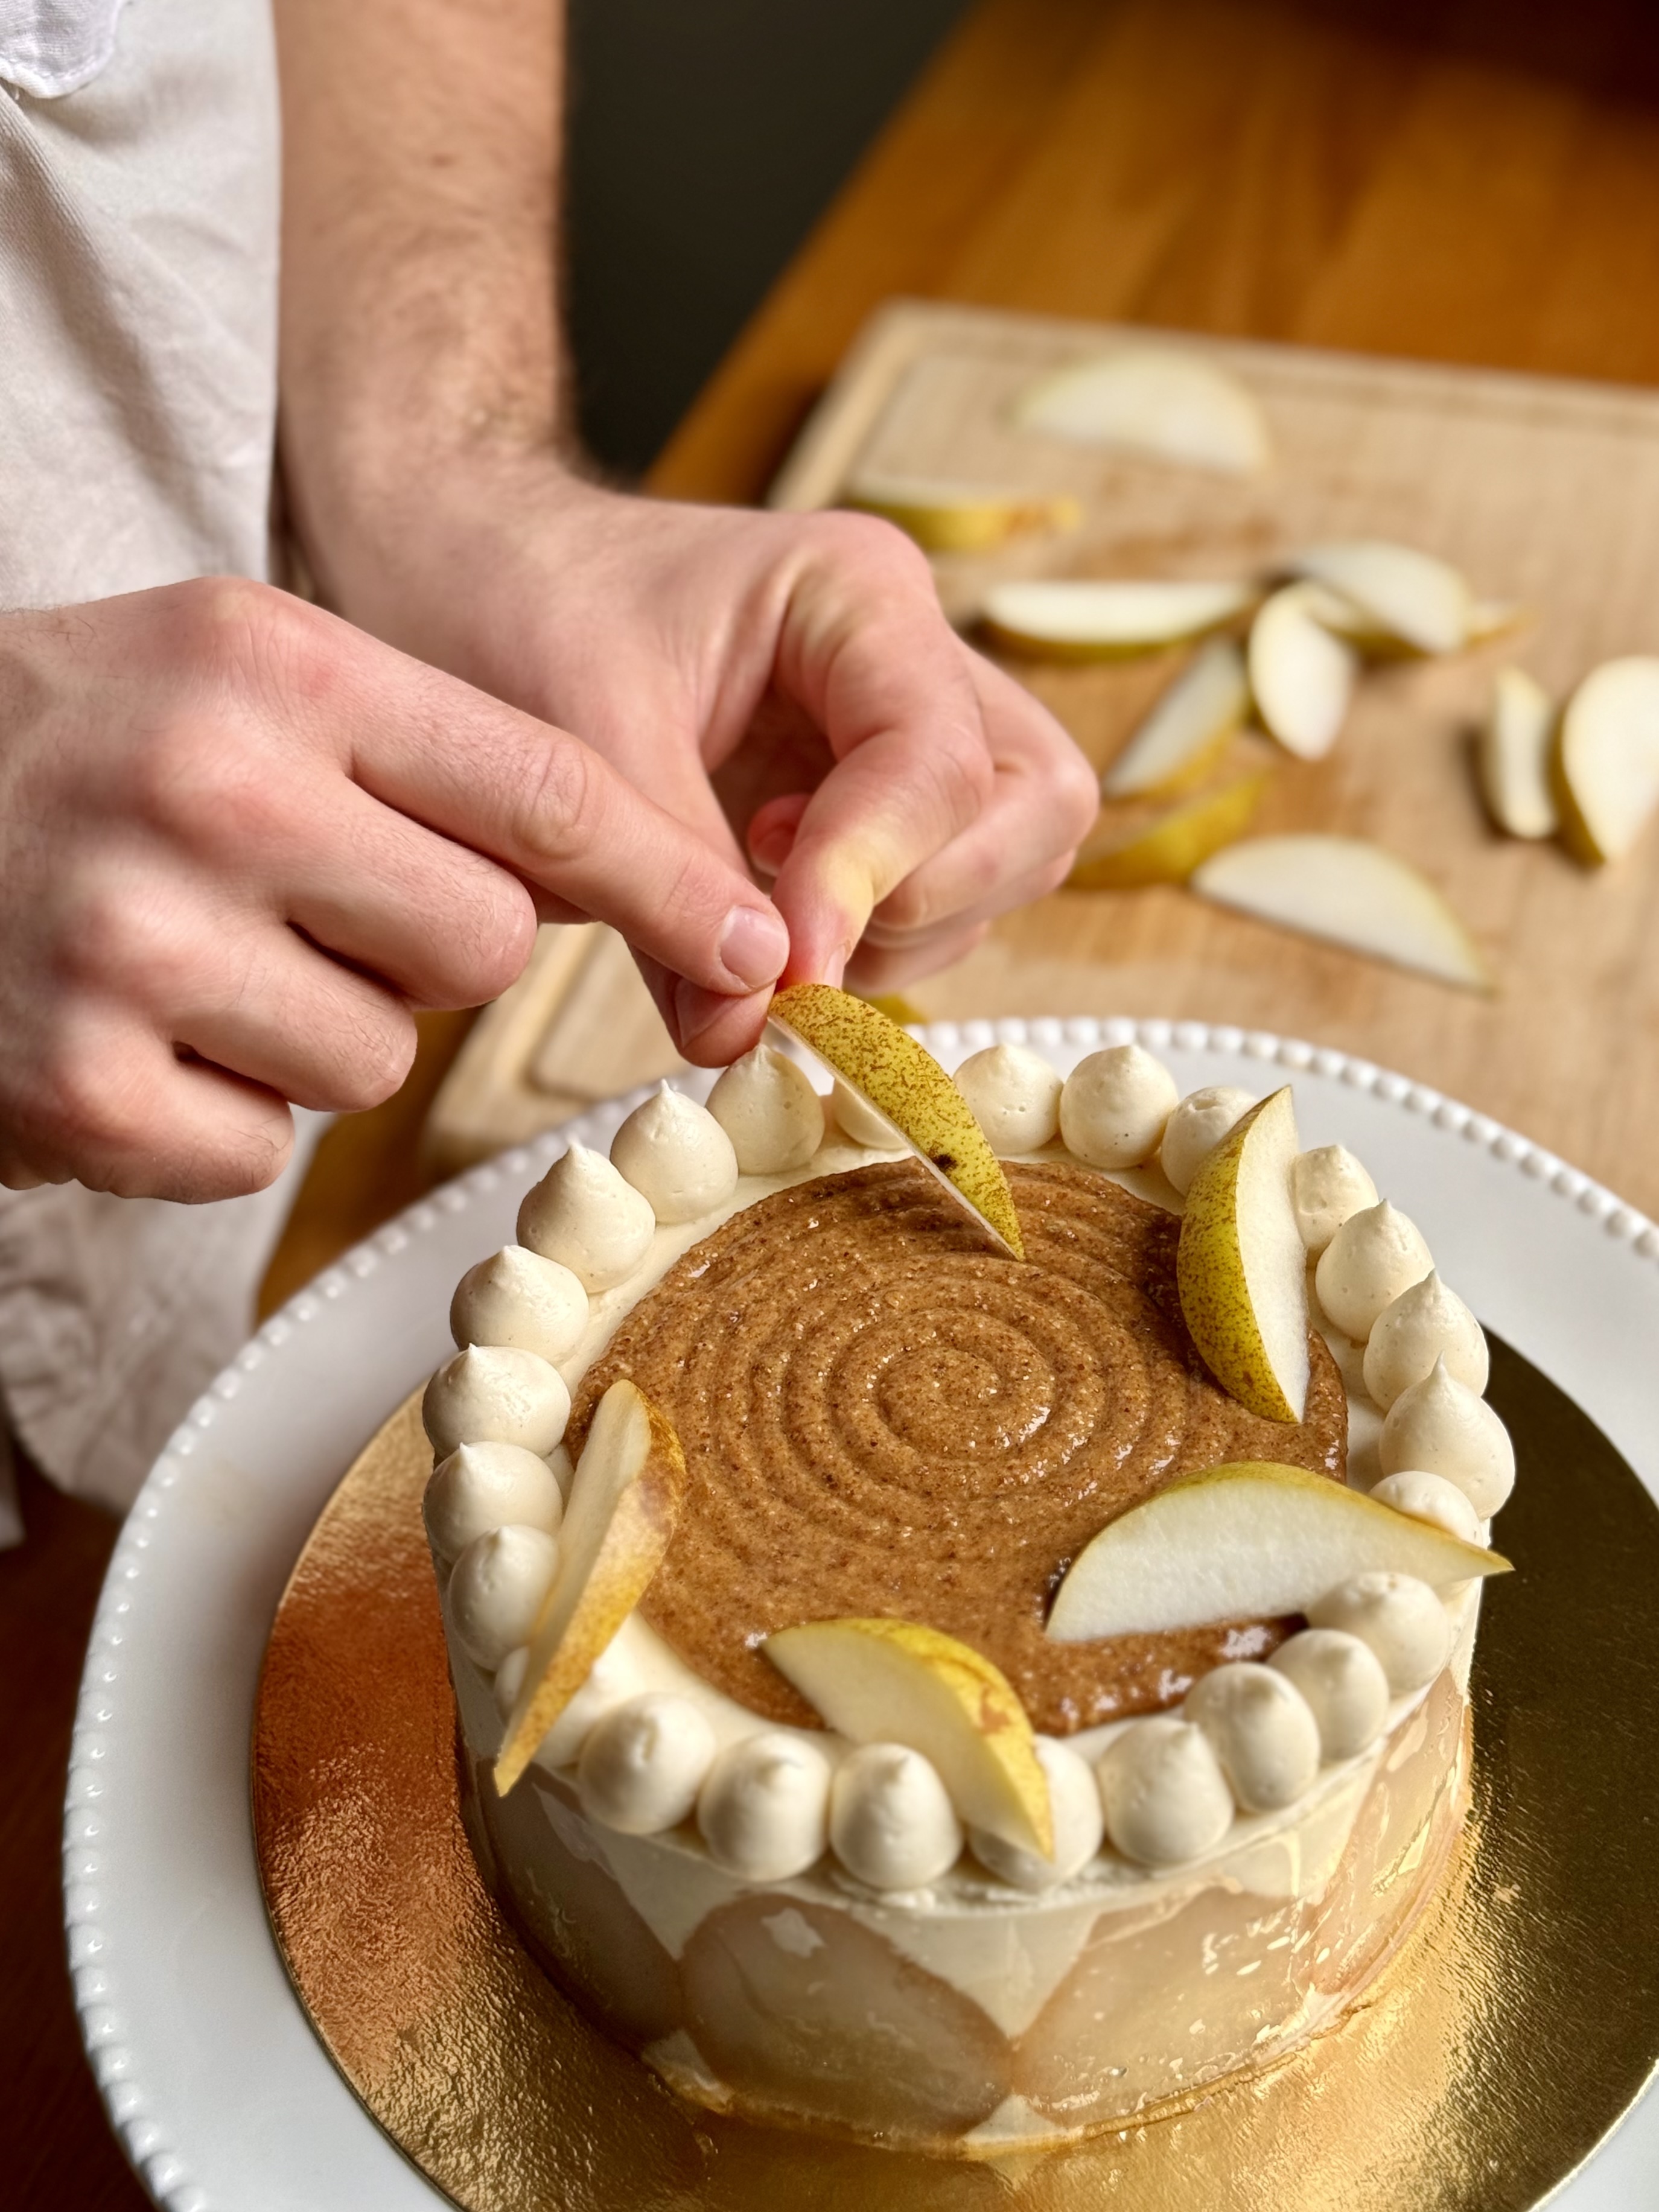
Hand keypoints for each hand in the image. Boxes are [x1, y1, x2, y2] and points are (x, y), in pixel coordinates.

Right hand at [0, 580, 788, 1198]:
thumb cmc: (81, 747)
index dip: (664, 878)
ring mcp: (131, 942)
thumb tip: (634, 883)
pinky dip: (210, 1116)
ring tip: (190, 962)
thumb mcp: (242, 683)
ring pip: (374, 1060)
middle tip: (308, 911)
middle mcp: (207, 789)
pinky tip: (125, 1035)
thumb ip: (422, 762)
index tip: (749, 940)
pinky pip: (259, 1150)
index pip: (539, 787)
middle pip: (480, 944)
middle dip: (426, 951)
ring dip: (310, 1035)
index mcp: (271, 664)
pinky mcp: (78, 1088)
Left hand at [298, 462, 1099, 1056]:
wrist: (463, 569)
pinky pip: (942, 891)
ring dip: (904, 932)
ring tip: (761, 924)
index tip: (786, 969)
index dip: (870, 879)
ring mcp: (906, 724)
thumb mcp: (577, 756)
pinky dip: (875, 939)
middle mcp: (913, 651)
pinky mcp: (877, 793)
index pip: (935, 761)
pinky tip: (764, 918)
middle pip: (1032, 806)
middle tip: (796, 940)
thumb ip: (668, 901)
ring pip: (1005, 859)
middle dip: (929, 901)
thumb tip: (742, 1037)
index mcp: (856, 592)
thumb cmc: (510, 614)